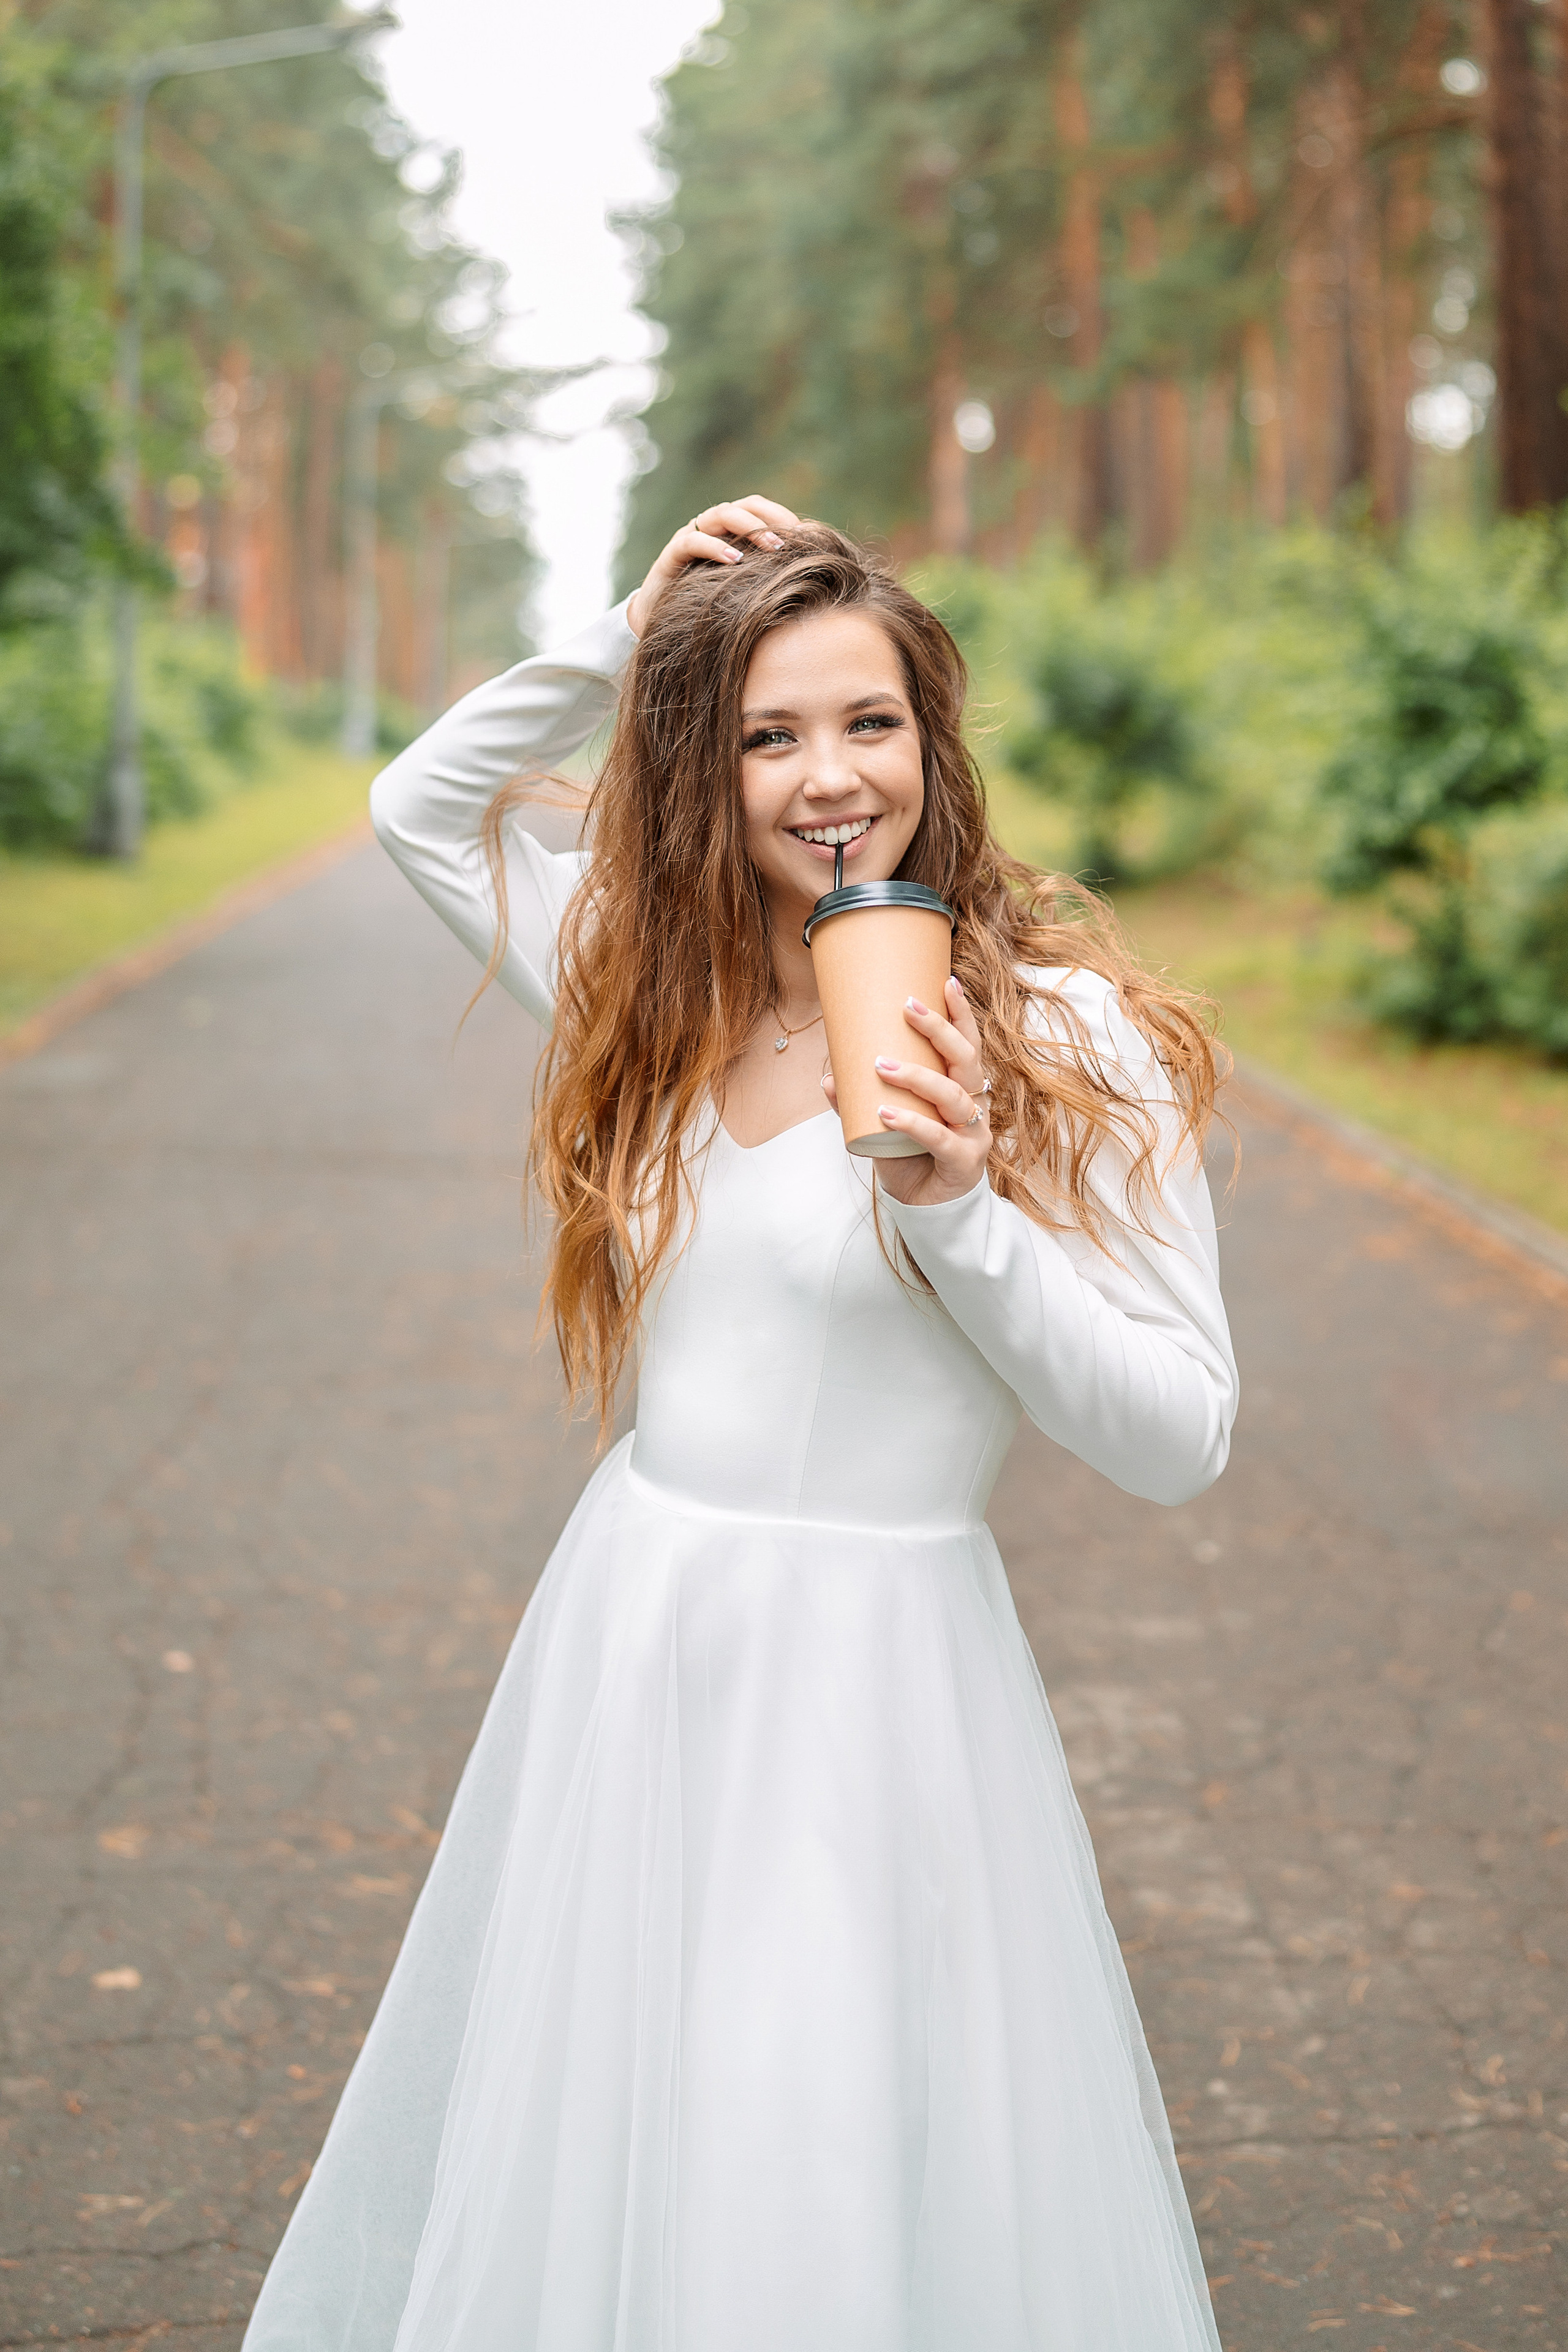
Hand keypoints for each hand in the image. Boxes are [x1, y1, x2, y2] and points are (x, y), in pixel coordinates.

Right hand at [626, 495, 800, 634]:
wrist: (660, 622)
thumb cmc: (706, 605)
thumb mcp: (741, 588)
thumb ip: (765, 575)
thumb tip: (808, 575)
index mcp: (730, 530)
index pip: (758, 508)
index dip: (781, 515)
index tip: (806, 534)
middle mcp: (711, 527)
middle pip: (743, 507)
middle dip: (770, 519)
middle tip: (791, 541)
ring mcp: (690, 536)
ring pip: (721, 516)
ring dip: (750, 528)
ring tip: (773, 548)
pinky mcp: (671, 554)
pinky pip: (693, 541)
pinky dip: (715, 547)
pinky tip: (734, 560)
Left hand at [858, 975, 990, 1207]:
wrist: (927, 1211)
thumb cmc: (911, 1159)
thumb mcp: (881, 1125)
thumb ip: (857, 1102)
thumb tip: (828, 1076)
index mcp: (962, 1088)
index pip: (967, 1044)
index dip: (961, 1014)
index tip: (945, 981)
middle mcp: (974, 1105)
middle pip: (966, 1059)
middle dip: (939, 1029)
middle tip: (907, 1006)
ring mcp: (974, 1134)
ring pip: (953, 1095)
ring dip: (917, 1075)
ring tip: (880, 1065)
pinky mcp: (964, 1162)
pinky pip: (940, 1138)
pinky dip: (912, 1123)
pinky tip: (886, 1113)